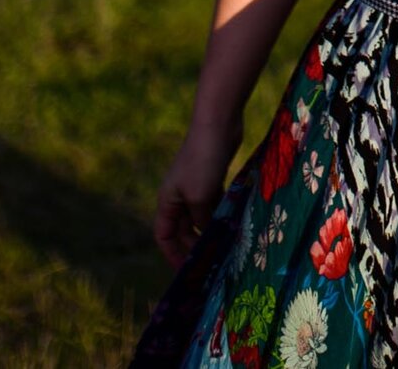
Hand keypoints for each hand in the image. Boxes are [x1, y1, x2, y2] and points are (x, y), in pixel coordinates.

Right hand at [153, 119, 238, 264]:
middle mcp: (178, 196)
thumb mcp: (200, 197)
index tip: (185, 271)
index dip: (172, 254)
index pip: (164, 235)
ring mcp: (196, 186)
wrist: (217, 124)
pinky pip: (214, 204)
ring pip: (201, 217)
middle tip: (212, 264)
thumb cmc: (203, 161)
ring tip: (225, 249)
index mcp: (167, 201)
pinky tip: (234, 226)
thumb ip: (202, 221)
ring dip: (211, 231)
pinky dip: (221, 215)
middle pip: (183, 229)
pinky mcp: (212, 177)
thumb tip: (208, 238)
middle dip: (194, 246)